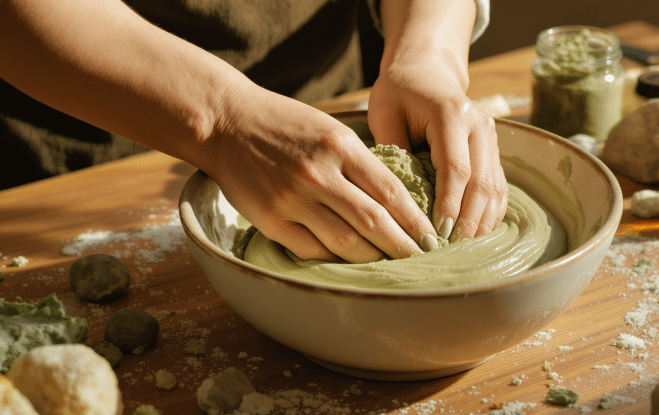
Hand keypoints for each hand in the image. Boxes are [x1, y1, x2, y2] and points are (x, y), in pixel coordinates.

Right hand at [201, 85, 438, 262]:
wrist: (226, 123)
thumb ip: (360, 162)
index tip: (432, 237)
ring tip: (390, 268)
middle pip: (373, 222)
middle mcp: (319, 173)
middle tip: (421, 263)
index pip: (390, 192)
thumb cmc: (286, 125)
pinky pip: (311, 250)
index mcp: (340, 146)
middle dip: (403, 248)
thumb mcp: (330, 130)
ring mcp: (292, 198)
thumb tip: (395, 203)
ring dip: (372, 260)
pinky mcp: (270, 219)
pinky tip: (349, 265)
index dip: (415, 220)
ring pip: (344, 242)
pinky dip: (334, 261)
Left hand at [367, 55, 507, 241]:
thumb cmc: (398, 93)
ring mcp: (492, 138)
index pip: (457, 169)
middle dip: (468, 221)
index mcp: (452, 114)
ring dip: (481, 222)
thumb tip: (402, 200)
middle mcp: (480, 125)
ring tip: (462, 250)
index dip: (450, 205)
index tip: (437, 234)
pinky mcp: (494, 150)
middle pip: (482, 183)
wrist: (426, 71)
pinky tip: (474, 234)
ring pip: (495, 189)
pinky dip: (489, 214)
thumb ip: (394, 151)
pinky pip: (498, 188)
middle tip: (450, 250)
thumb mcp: (385, 114)